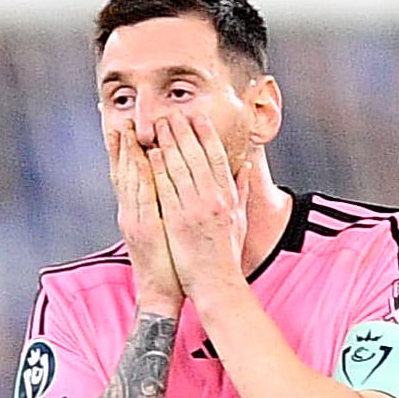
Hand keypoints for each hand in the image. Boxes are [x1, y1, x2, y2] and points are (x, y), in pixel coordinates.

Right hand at [107, 121, 181, 315]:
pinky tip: (143, 156)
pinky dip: (143, 175)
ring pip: (130, 178)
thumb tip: (170, 189)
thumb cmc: (168, 264)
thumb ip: (164, 209)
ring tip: (124, 127)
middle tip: (119, 118)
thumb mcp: (163, 233)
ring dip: (127, 152)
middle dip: (121, 145)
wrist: (161, 294)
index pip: (129, 176)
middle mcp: (132, 213)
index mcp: (137, 212)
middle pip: (123, 172)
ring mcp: (136, 219)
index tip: (125, 128)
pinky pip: (144, 196)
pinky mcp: (146, 228)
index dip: (126, 152)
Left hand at [150, 117, 246, 300]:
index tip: (197, 117)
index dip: (206, 134)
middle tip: (173, 113)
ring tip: (159, 126)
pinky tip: (152, 153)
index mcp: (227, 197)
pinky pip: (166, 188)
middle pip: (197, 157)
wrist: (216, 284)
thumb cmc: (226, 254)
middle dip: (184, 132)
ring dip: (169, 143)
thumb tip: (245, 166)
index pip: (217, 157)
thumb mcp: (239, 220)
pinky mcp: (178, 221)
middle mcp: (213, 199)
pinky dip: (160, 169)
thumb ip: (240, 191)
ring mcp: (195, 209)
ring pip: (180, 168)